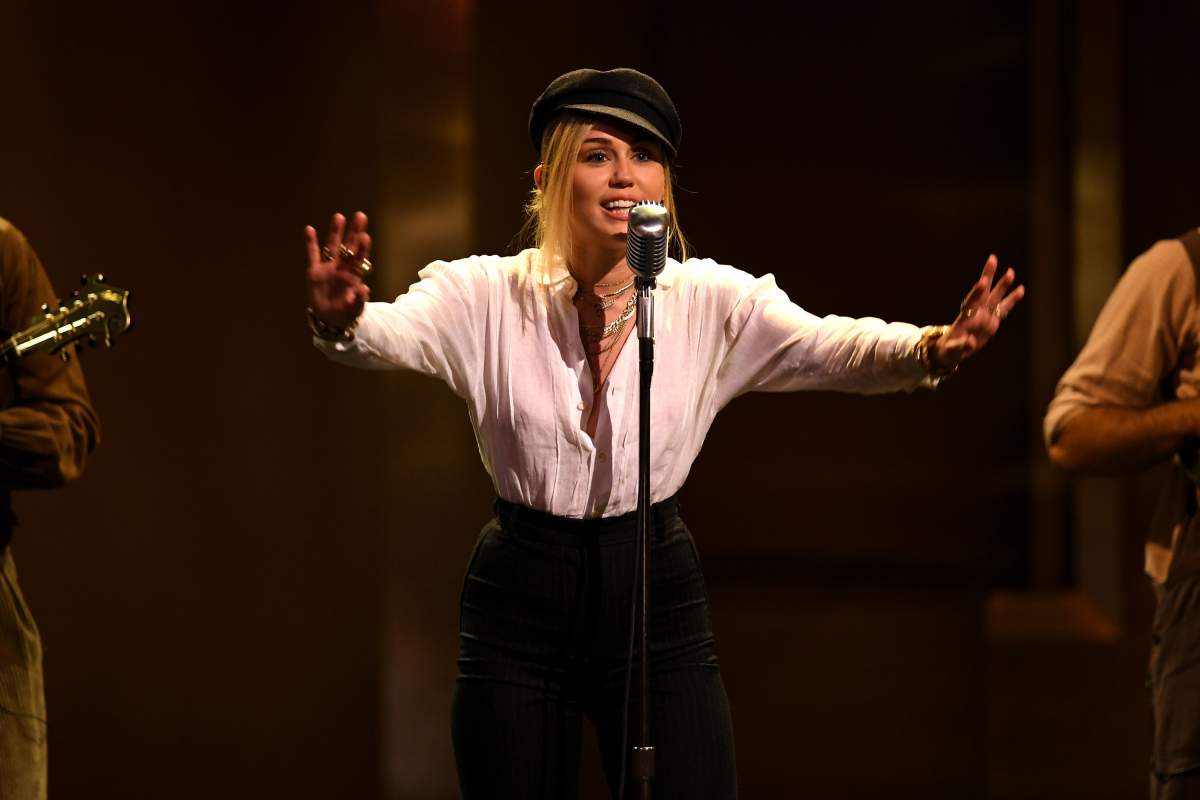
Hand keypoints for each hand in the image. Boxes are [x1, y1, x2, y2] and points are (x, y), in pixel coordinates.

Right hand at [305, 211, 371, 328]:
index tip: (365, 236)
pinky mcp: (314, 272)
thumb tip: (364, 289)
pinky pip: (312, 255)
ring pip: (332, 247)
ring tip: (339, 216)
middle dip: (354, 232)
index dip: (362, 249)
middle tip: (360, 216)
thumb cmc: (346, 313)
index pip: (359, 259)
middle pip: (349, 247)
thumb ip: (359, 300)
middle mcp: (342, 268)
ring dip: (335, 232)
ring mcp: (328, 268)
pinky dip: (311, 243)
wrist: (330, 319)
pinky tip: (309, 229)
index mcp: (354, 276)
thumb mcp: (354, 310)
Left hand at [933, 254, 1024, 368]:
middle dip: (988, 277)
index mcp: (964, 318)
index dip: (976, 293)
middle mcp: (975, 313)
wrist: (953, 352)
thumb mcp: (951, 351)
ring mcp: (984, 316)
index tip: (982, 282)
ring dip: (1003, 285)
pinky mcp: (992, 321)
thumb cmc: (949, 351)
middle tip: (992, 259)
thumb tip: (970, 342)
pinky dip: (1012, 299)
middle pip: (983, 292)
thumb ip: (960, 346)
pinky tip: (1021, 289)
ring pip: (995, 298)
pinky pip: (1004, 308)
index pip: (971, 302)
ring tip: (1011, 271)